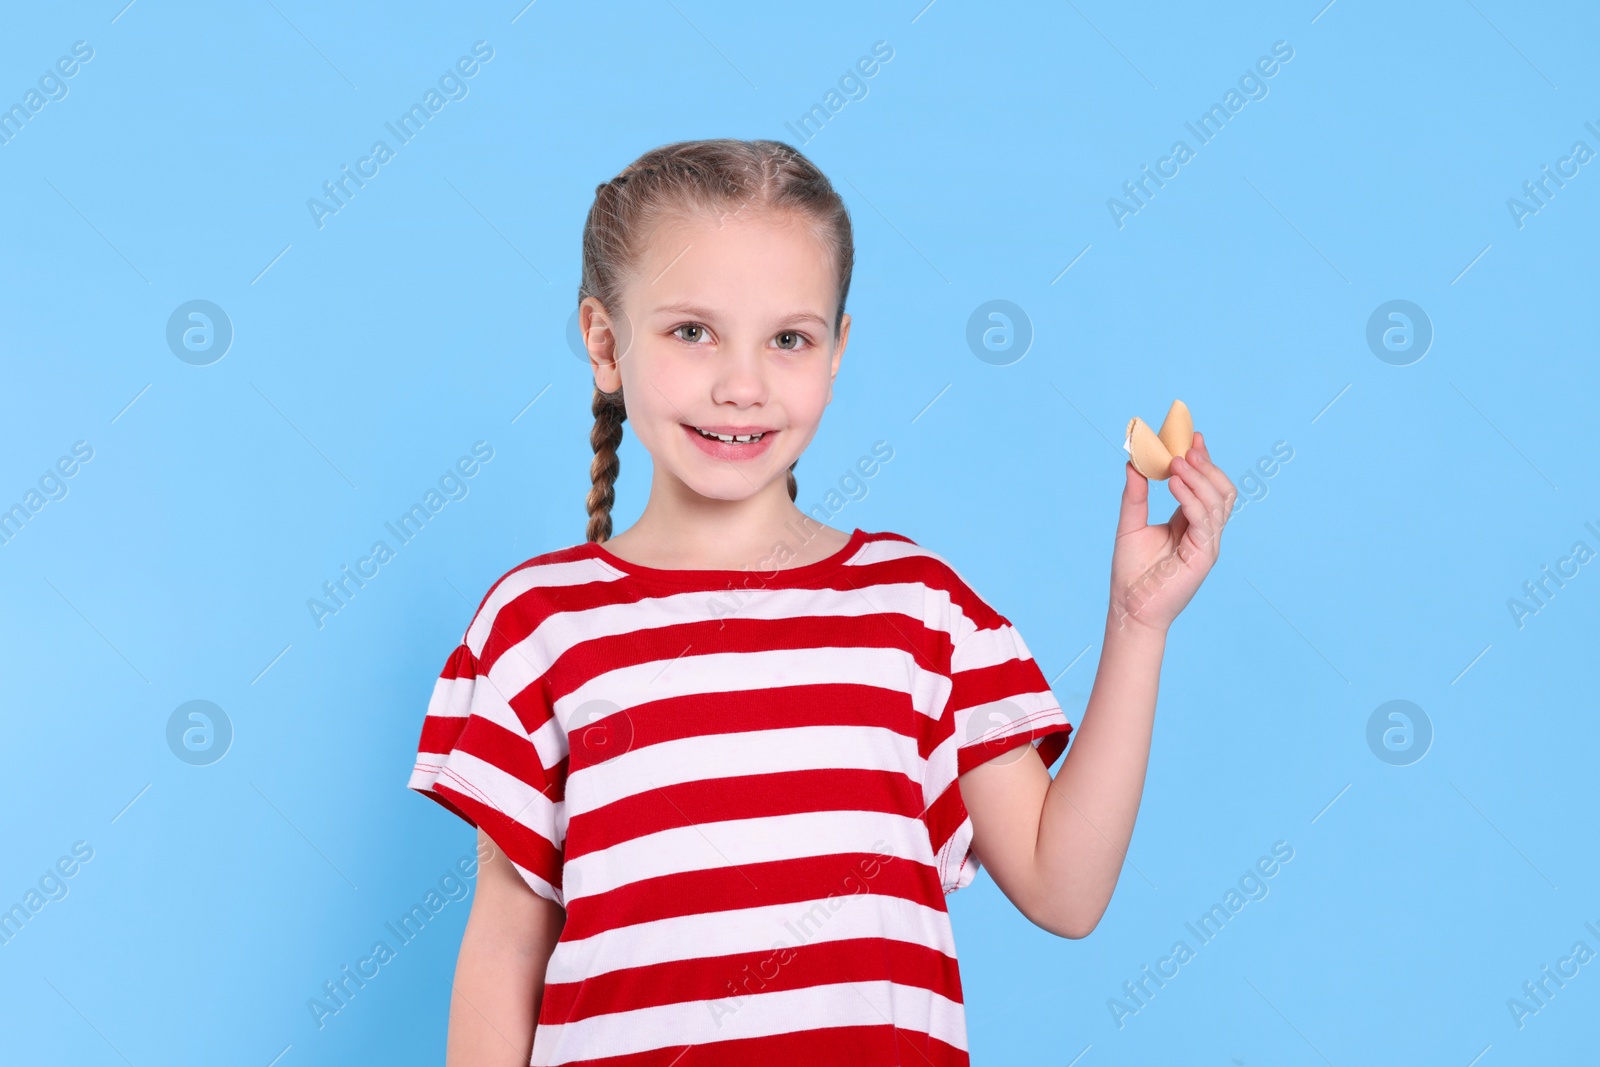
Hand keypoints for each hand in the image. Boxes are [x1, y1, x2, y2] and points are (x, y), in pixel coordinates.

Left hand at [1109, 431, 1235, 634]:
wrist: (1128, 608)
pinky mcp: (1204, 556)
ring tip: (1176, 462)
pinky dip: (1192, 499)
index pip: (1206, 486)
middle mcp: (1204, 532)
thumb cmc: (1130, 572)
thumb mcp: (1130, 525)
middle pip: (1222, 490)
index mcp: (1190, 523)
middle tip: (1187, 447)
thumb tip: (1133, 463)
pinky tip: (1176, 484)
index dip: (1203, 461)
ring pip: (1218, 502)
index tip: (1192, 436)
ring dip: (1199, 478)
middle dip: (1207, 465)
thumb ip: (1135, 495)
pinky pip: (1205, 521)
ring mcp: (1207, 544)